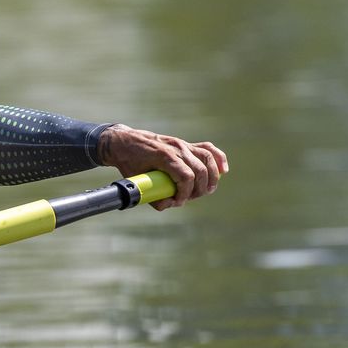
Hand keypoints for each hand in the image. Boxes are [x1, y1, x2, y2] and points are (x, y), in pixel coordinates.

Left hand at [98, 124, 228, 209]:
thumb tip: (166, 205)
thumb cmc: (128, 161)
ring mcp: (182, 144)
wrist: (123, 141)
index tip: (178, 201)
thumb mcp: (135, 180)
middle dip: (198, 189)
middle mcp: (177, 148)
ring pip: (207, 159)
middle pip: (199, 170)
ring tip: (207, 190)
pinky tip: (223, 170)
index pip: (186, 177)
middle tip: (189, 198)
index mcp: (164, 156)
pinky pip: (207, 149)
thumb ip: (151, 195)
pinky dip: (218, 158)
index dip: (185, 193)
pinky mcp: (185, 144)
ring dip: (211, 177)